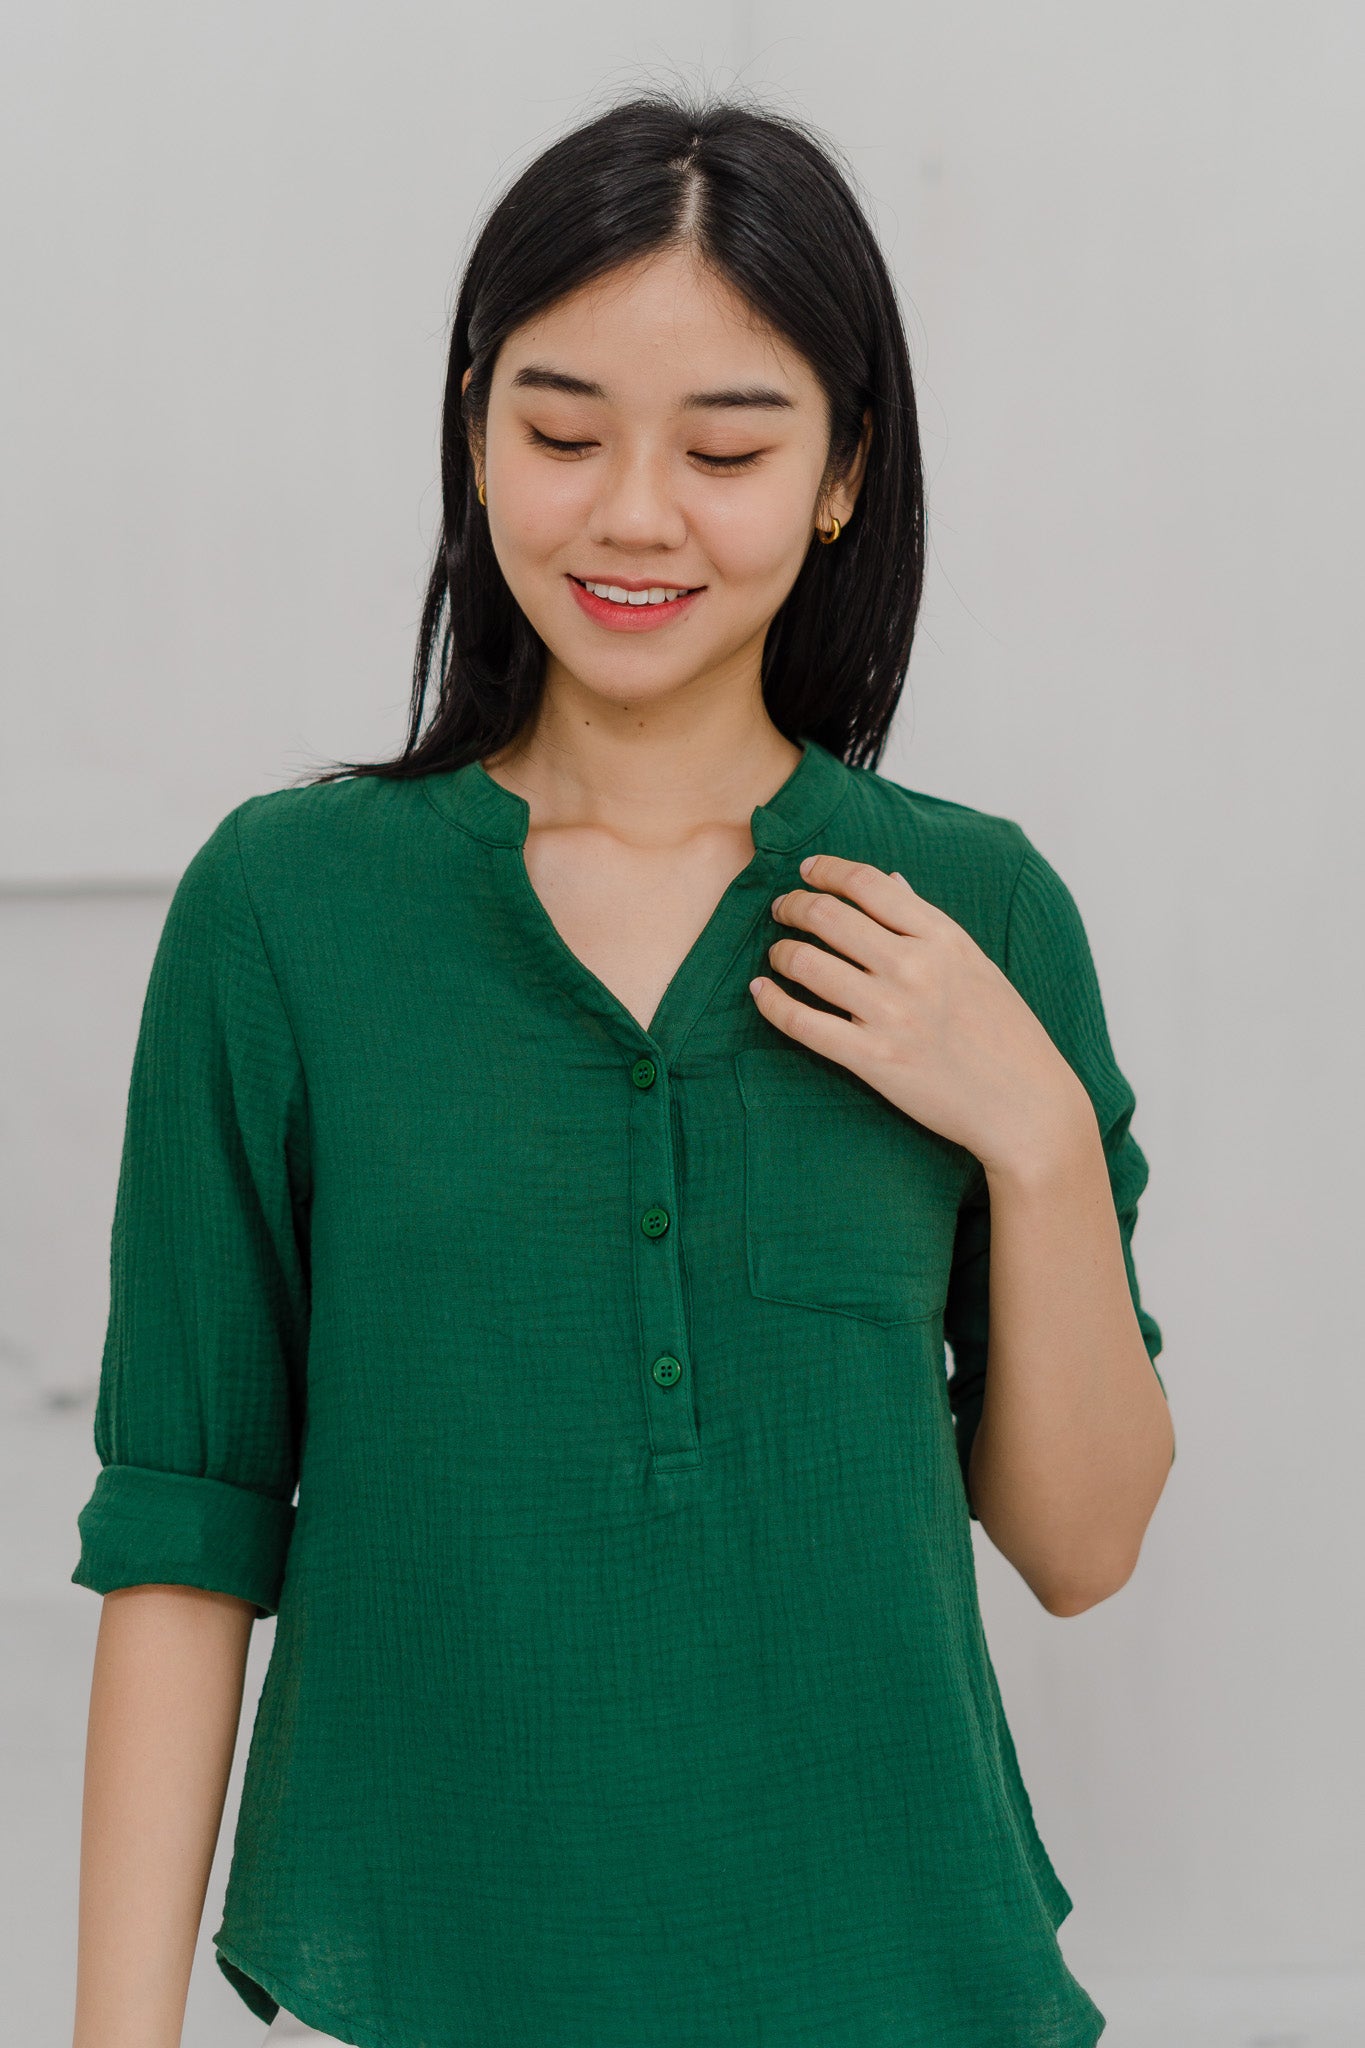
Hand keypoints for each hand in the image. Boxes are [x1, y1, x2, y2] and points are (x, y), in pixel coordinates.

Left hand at [750, 852, 1092, 1176]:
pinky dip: (772, 1003)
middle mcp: (915, 967)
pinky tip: (762, 992)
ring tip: (776, 954)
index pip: (869, 883)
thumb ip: (929, 923)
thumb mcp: (976, 965)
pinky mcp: (872, 1059)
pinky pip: (802, 1023)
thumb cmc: (1007, 1036)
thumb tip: (892, 881)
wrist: (1026, 1106)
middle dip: (793, 906)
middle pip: (828, 916)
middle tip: (781, 910)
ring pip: (806, 963)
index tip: (808, 872)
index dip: (827, 871)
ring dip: (780, 952)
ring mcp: (891, 1013)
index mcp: (943, 938)